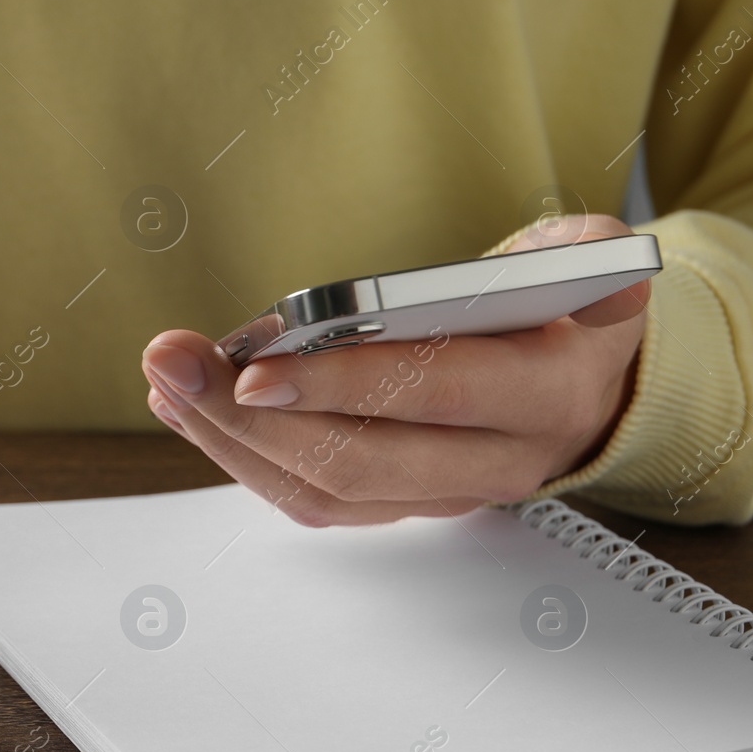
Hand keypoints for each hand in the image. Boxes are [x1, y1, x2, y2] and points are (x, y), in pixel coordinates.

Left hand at [142, 215, 650, 524]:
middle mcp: (495, 458)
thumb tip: (574, 248)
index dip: (342, 385)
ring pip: (322, 490)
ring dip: (227, 439)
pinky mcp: (398, 503)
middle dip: (247, 418)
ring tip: (166, 381)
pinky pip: (309, 496)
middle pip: (356, 459)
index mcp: (547, 392)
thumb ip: (573, 255)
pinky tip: (185, 407)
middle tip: (175, 366)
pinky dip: (238, 454)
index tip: (255, 367)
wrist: (586, 390)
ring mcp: (443, 492)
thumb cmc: (562, 316)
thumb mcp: (582, 268)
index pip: (435, 393)